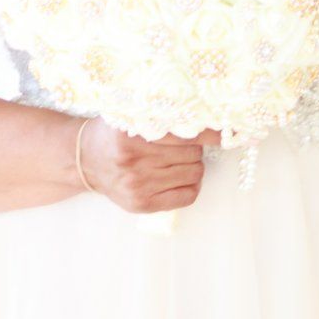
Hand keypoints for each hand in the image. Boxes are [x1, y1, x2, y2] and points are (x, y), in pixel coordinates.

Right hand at [76, 119, 217, 213]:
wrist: (86, 161)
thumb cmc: (115, 133)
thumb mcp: (132, 115)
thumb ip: (163, 113)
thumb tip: (207, 114)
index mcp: (133, 134)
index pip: (186, 132)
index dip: (211, 131)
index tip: (232, 129)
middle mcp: (134, 160)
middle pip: (194, 152)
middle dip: (193, 146)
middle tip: (180, 143)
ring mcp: (138, 185)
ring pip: (195, 172)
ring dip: (192, 164)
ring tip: (176, 159)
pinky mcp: (142, 205)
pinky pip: (188, 196)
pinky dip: (190, 185)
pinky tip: (177, 176)